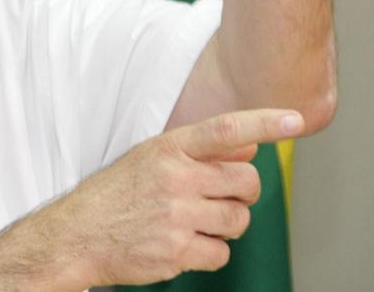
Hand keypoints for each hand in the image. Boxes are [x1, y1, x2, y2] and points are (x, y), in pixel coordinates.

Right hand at [0, 109, 303, 290]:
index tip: (296, 120)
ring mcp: (176, 216)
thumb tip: (249, 145)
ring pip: (239, 220)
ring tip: (196, 221)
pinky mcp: (177, 252)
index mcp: (167, 149)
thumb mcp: (151, 158)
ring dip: (227, 224)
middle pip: (246, 182)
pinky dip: (210, 252)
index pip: (225, 130)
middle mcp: (174, 179)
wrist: (78, 234)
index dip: (264, 123)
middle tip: (220, 196)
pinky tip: (183, 243)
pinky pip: (221, 253)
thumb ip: (200, 151)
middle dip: (242, 192)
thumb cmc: (117, 193)